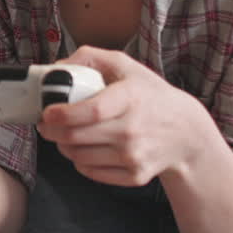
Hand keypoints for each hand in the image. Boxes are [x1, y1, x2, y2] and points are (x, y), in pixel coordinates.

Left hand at [36, 46, 215, 186]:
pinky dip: (80, 161)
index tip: (46, 112)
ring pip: (78, 156)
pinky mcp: (135, 176)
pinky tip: (84, 148)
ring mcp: (134, 156)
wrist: (187, 133)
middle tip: (45, 124)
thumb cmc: (150, 96)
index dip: (63, 114)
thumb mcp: (125, 66)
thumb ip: (89, 57)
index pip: (92, 111)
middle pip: (77, 137)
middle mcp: (133, 130)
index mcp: (131, 98)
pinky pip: (91, 172)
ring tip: (64, 135)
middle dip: (51, 131)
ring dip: (63, 146)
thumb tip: (56, 67)